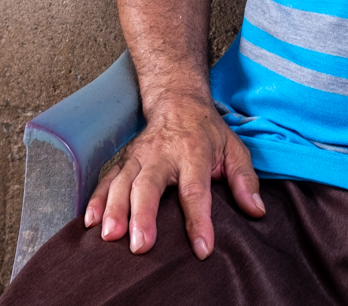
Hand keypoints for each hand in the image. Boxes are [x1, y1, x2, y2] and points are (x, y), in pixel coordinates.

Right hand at [83, 94, 264, 258]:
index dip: (199, 220)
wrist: (177, 99)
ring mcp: (139, 156)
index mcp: (194, 153)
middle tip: (140, 244)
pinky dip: (97, 199)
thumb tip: (257, 211)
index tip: (202, 248)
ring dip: (114, 209)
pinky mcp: (124, 160)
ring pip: (123, 182)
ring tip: (109, 236)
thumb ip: (245, 180)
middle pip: (150, 185)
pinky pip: (107, 179)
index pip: (196, 190)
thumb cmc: (207, 131)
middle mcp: (162, 154)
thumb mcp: (234, 149)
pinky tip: (90, 221)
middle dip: (143, 215)